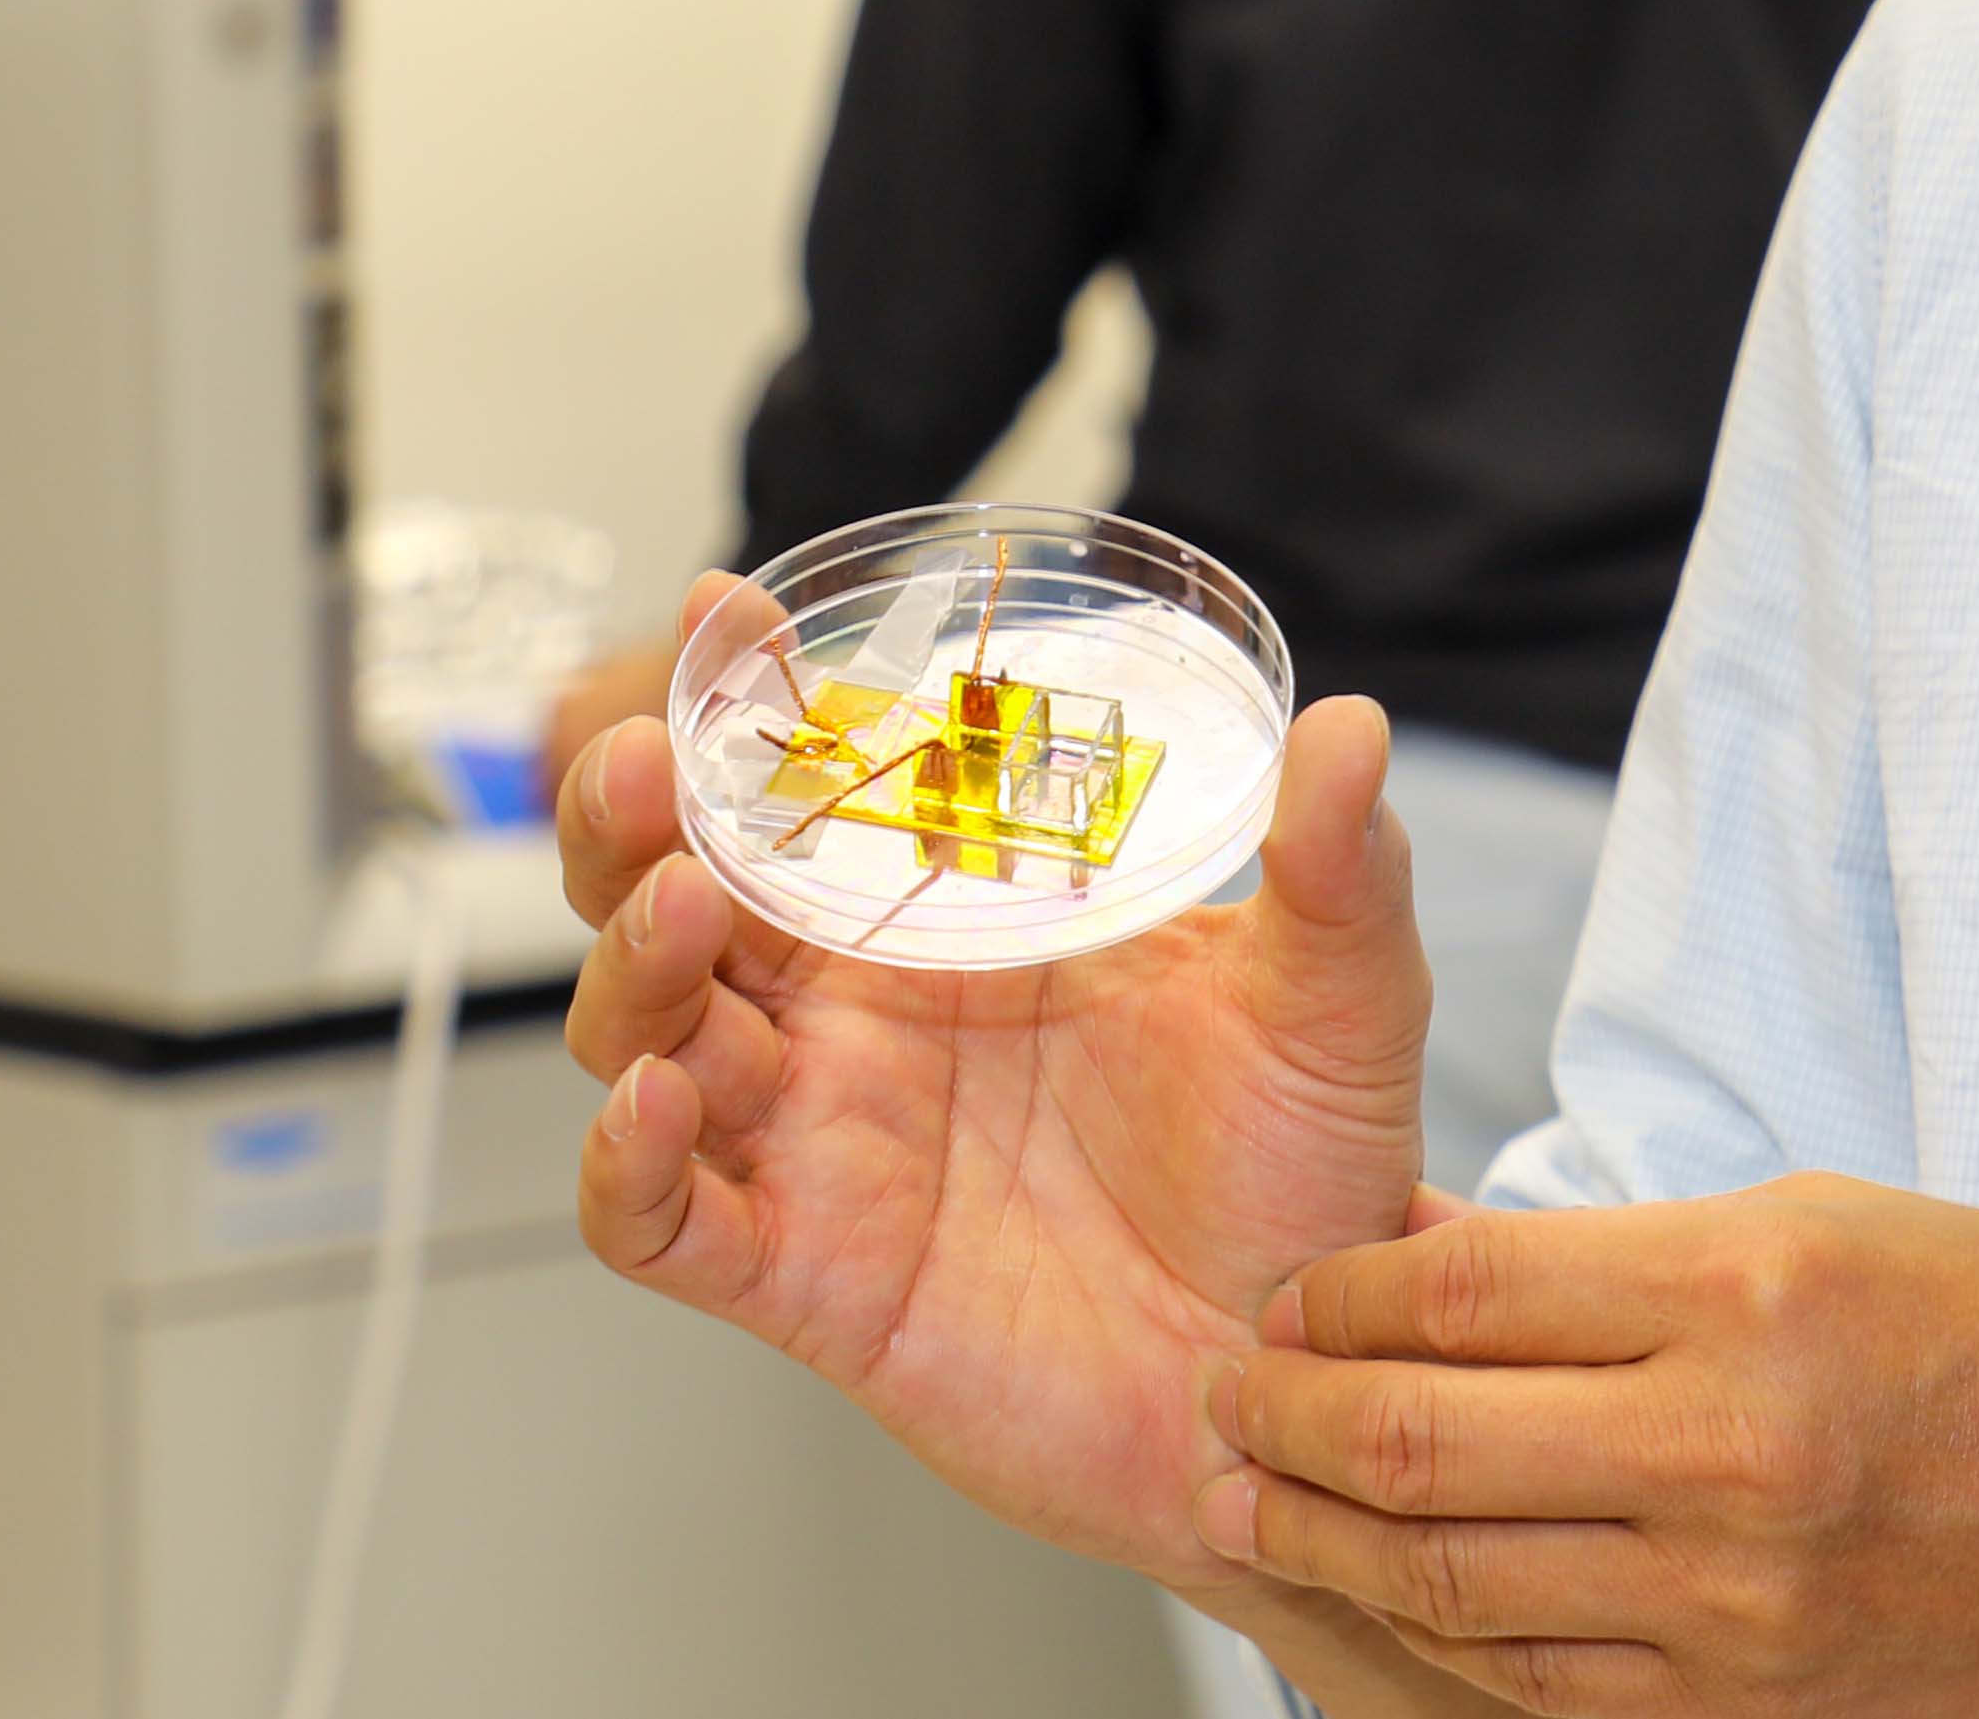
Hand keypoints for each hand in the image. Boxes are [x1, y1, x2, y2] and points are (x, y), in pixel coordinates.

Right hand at [562, 569, 1434, 1585]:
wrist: (1305, 1364)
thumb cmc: (1301, 1174)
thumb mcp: (1338, 1000)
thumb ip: (1335, 869)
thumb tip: (1349, 726)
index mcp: (954, 927)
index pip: (813, 796)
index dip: (749, 706)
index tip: (724, 613)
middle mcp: (860, 1024)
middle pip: (677, 896)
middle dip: (635, 821)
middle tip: (648, 755)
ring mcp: (821, 1145)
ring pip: (646, 1038)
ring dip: (632, 967)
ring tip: (683, 902)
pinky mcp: (808, 1275)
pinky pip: (663, 1222)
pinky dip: (628, 1164)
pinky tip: (655, 1099)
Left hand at [1203, 1183, 1978, 1717]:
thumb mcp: (1841, 1224)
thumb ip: (1632, 1257)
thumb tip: (1430, 1267)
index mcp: (1762, 1284)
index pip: (1458, 1288)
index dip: (1330, 1294)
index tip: (1288, 1294)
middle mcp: (1734, 1446)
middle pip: (1410, 1441)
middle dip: (1276, 1422)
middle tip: (1223, 1400)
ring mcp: (1734, 1602)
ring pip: (1439, 1581)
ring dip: (1313, 1542)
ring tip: (1251, 1504)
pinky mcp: (1744, 1706)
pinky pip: (1525, 1683)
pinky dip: (1422, 1638)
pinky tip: (1377, 1599)